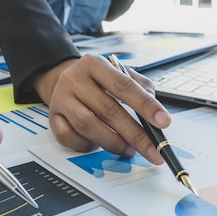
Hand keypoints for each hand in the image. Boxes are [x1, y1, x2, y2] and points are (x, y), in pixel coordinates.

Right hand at [32, 54, 169, 164]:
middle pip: (107, 110)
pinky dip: (88, 146)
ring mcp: (61, 99)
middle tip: (152, 151)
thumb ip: (140, 88)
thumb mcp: (119, 73)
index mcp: (94, 64)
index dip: (145, 105)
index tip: (163, 122)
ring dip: (113, 143)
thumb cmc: (97, 80)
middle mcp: (74, 79)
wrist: (62, 79)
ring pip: (88, 126)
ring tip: (129, 150)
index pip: (123, 85)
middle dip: (135, 134)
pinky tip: (99, 145)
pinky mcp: (53, 118)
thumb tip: (155, 115)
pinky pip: (70, 137)